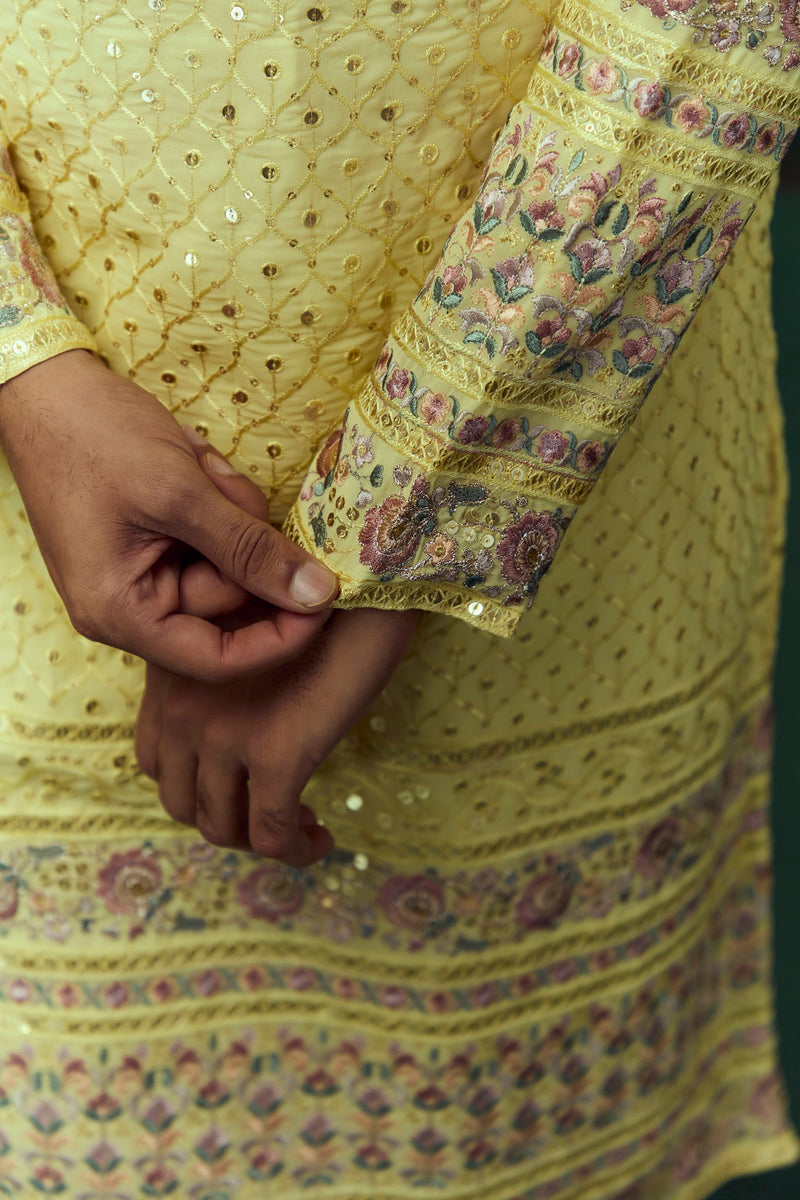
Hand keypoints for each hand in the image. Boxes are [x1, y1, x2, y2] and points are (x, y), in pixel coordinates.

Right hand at [0, 350, 338, 678]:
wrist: (47, 386)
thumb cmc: (93, 438)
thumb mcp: (181, 493)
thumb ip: (250, 549)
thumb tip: (317, 594)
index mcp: (121, 613)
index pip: (217, 659)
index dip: (278, 638)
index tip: (325, 602)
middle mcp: (130, 605)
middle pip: (226, 602)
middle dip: (242, 541)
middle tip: (224, 486)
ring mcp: (142, 572)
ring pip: (226, 563)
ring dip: (231, 511)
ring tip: (200, 467)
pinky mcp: (155, 540)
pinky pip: (211, 536)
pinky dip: (216, 499)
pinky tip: (194, 465)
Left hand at [136, 608, 417, 864]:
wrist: (365, 573)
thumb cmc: (321, 590)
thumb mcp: (253, 624)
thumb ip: (232, 671)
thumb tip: (254, 716)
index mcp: (173, 672)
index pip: (156, 756)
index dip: (194, 783)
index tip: (240, 784)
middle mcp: (182, 706)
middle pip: (182, 799)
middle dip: (224, 817)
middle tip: (271, 812)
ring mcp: (224, 733)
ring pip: (222, 826)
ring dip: (257, 839)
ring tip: (300, 826)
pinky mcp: (276, 752)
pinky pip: (273, 834)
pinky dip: (296, 848)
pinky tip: (320, 838)